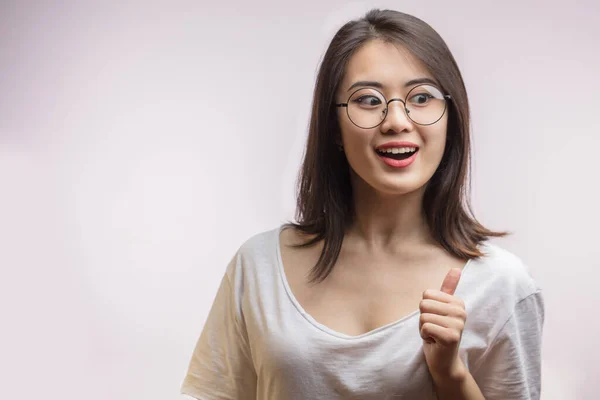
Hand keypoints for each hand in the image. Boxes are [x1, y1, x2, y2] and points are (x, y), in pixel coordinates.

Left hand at [419, 267, 466, 382]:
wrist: (443, 360)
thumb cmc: (438, 332)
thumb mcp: (441, 308)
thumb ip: (448, 288)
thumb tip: (456, 268)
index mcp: (458, 302)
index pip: (426, 293)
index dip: (425, 308)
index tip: (435, 319)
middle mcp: (461, 312)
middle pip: (424, 304)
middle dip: (423, 318)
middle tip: (433, 328)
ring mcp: (458, 325)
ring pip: (423, 316)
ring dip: (423, 328)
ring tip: (434, 335)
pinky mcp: (451, 337)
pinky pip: (425, 327)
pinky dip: (424, 336)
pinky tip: (434, 341)